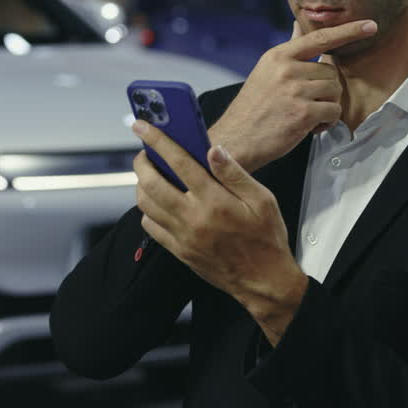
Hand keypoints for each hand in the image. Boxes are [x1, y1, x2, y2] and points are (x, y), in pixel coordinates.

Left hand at [132, 120, 306, 343]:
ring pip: (145, 205)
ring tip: (150, 174)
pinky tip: (157, 202)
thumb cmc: (266, 238)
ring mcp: (182, 236)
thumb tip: (213, 149)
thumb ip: (234, 173)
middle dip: (142, 162)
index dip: (157, 140)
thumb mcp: (262, 200)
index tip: (142, 126)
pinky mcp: (179, 250)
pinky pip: (151, 226)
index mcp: (214, 201)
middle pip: (152, 183)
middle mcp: (193, 218)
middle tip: (145, 152)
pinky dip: (147, 210)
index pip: (179, 162)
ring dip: (141, 185)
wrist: (264, 281)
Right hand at [209, 19, 376, 172]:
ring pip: (334, 92)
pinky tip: (309, 128)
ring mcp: (295, 90)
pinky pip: (333, 112)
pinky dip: (326, 123)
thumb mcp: (266, 72)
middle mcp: (286, 69)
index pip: (320, 38)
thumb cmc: (253, 108)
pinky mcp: (303, 113)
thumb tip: (298, 25)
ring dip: (327, 108)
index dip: (348, 31)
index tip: (370, 25)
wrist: (235, 140)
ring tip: (306, 117)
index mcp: (278, 56)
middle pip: (331, 72)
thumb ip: (288, 50)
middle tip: (307, 105)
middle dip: (325, 91)